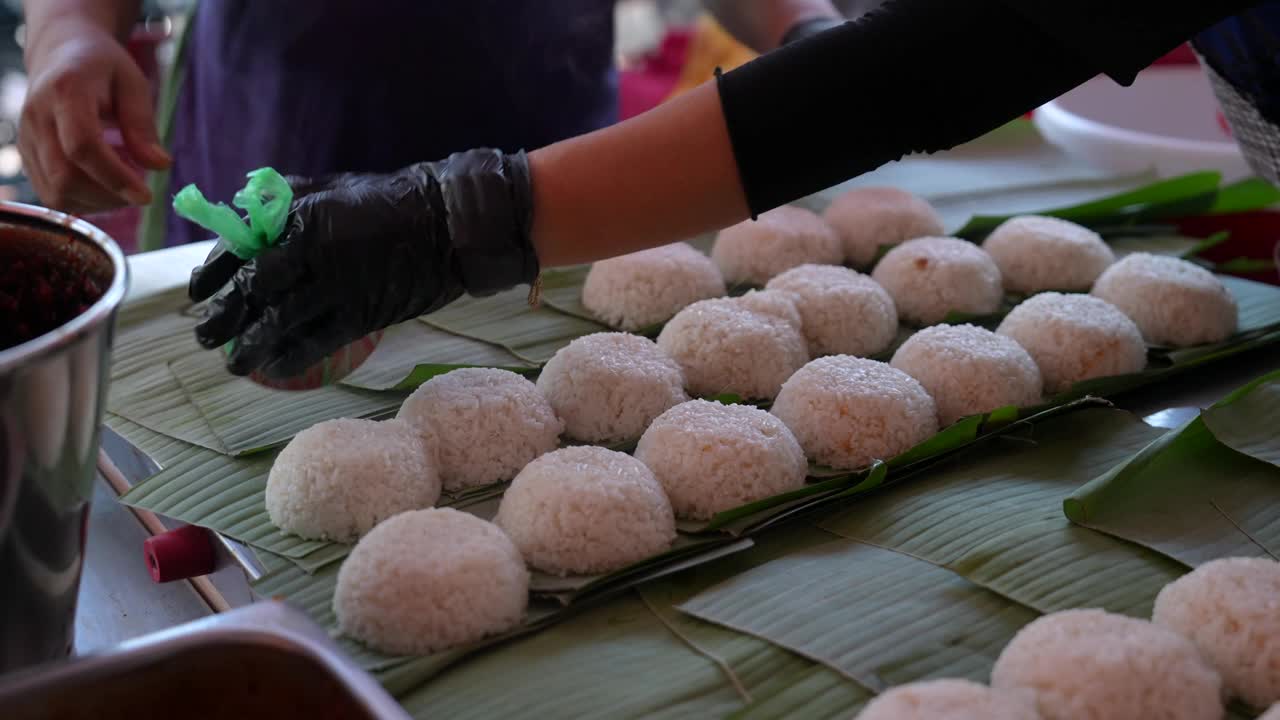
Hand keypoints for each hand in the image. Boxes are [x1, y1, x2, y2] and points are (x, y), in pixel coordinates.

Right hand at [19, 21, 169, 212]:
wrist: (60, 53)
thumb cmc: (102, 68)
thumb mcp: (133, 84)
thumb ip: (142, 124)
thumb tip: (160, 166)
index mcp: (65, 92)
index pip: (83, 146)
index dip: (115, 177)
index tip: (146, 195)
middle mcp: (37, 117)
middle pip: (65, 177)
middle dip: (108, 196)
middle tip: (140, 193)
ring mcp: (27, 139)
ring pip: (56, 193)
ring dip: (97, 202)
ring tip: (123, 182)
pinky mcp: (26, 156)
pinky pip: (52, 194)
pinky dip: (83, 200)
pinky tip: (104, 184)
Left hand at [187, 148, 538, 379]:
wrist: (447, 224)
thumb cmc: (390, 200)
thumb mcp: (331, 187)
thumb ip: (288, 201)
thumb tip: (249, 214)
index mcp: (300, 217)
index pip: (240, 251)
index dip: (213, 275)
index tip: (198, 293)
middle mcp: (311, 254)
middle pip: (252, 294)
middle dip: (223, 319)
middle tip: (206, 337)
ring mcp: (336, 287)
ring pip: (278, 325)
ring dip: (249, 348)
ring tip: (235, 365)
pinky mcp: (362, 315)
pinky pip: (316, 344)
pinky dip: (291, 359)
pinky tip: (276, 369)